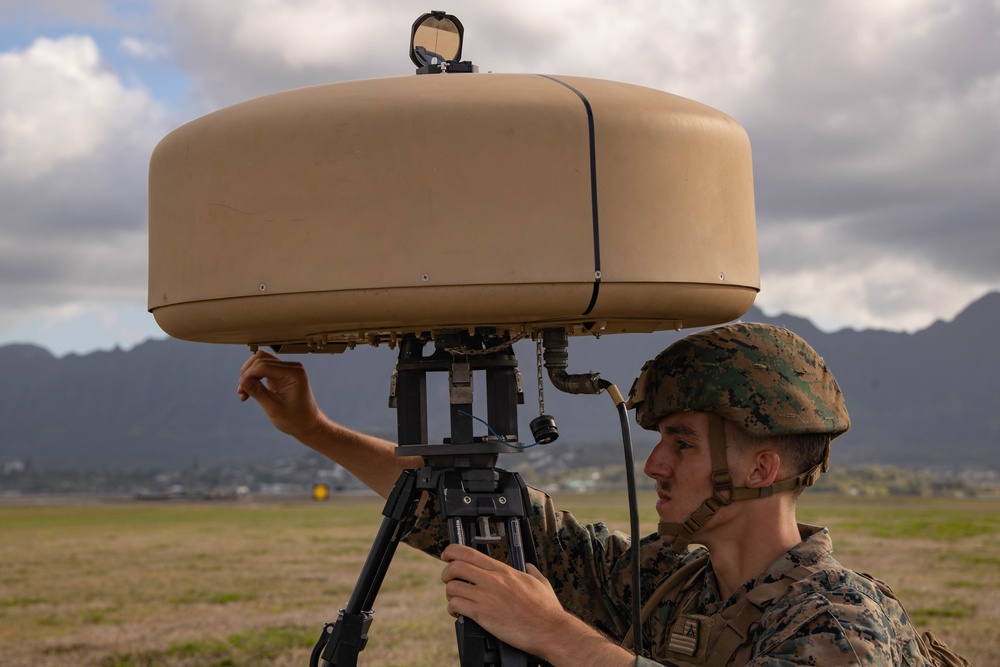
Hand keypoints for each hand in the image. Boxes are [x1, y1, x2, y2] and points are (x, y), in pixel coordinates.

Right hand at [237, 350, 323, 437]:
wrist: (306, 424)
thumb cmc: (295, 419)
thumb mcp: (273, 408)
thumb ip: (258, 392)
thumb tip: (242, 380)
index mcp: (294, 373)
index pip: (264, 365)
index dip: (249, 375)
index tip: (241, 391)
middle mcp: (291, 367)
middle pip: (260, 359)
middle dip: (247, 374)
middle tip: (242, 393)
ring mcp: (286, 369)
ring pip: (260, 362)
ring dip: (248, 375)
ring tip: (244, 393)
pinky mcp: (280, 374)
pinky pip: (262, 369)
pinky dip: (253, 379)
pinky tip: (248, 392)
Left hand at [440, 544, 566, 657]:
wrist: (549, 630)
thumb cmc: (547, 610)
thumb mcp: (541, 582)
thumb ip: (532, 571)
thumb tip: (529, 566)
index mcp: (504, 571)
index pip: (470, 552)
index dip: (453, 551)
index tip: (447, 554)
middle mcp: (493, 580)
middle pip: (455, 566)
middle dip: (446, 572)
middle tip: (448, 579)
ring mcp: (486, 596)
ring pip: (452, 587)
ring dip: (449, 593)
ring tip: (455, 600)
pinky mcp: (482, 614)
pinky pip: (455, 605)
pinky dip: (452, 609)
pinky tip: (458, 613)